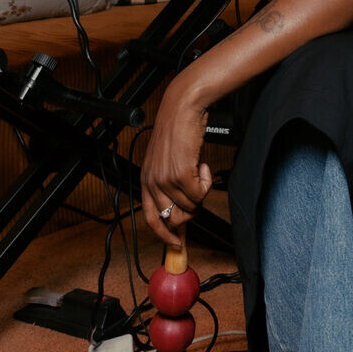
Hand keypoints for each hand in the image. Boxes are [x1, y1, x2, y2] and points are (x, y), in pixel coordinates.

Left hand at [141, 76, 212, 247]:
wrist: (182, 107)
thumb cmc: (177, 130)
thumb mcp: (166, 159)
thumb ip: (168, 182)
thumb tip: (180, 207)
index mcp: (146, 179)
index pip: (150, 218)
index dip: (164, 234)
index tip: (176, 243)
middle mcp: (152, 181)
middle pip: (173, 218)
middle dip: (191, 211)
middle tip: (198, 193)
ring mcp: (165, 179)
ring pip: (190, 207)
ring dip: (200, 192)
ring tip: (200, 170)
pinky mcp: (181, 174)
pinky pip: (200, 195)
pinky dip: (207, 182)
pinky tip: (203, 165)